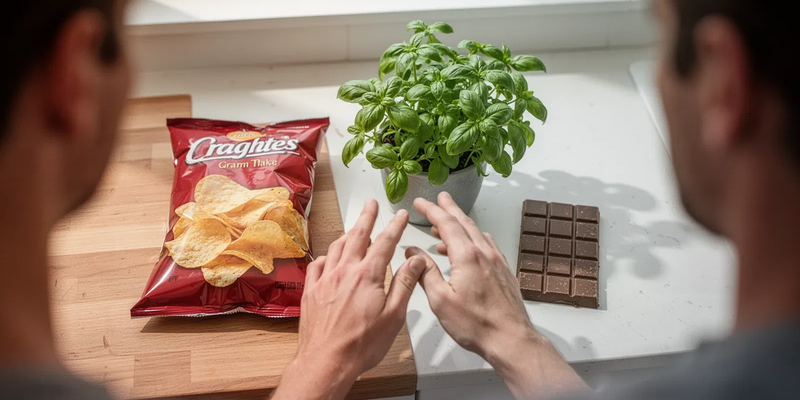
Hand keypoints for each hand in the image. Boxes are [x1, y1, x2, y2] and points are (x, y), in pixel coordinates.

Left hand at [273, 199, 425, 399]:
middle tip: (371, 204)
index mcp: (367, 275)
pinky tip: (330, 258)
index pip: (385, 242)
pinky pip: (318, 265)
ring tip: (354, 228)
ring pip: (336, 247)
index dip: (395, 226)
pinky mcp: (311, 291)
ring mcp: (324, 280)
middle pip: (357, 235)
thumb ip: (404, 284)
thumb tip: (416, 260)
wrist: (326, 361)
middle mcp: (344, 271)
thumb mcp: (394, 316)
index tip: (401, 215)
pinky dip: (327, 256)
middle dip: (367, 217)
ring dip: (348, 234)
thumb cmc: (360, 344)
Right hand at [408, 192, 534, 359]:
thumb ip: (425, 272)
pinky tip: (468, 248)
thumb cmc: (475, 324)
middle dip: (449, 209)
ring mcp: (497, 261)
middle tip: (440, 198)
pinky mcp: (504, 272)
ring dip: (460, 225)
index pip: (446, 224)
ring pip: (477, 233)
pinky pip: (487, 245)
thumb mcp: (441, 299)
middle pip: (464, 223)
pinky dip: (473, 239)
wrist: (511, 339)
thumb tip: (412, 252)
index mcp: (467, 256)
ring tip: (443, 228)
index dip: (431, 210)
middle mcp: (484, 253)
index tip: (420, 202)